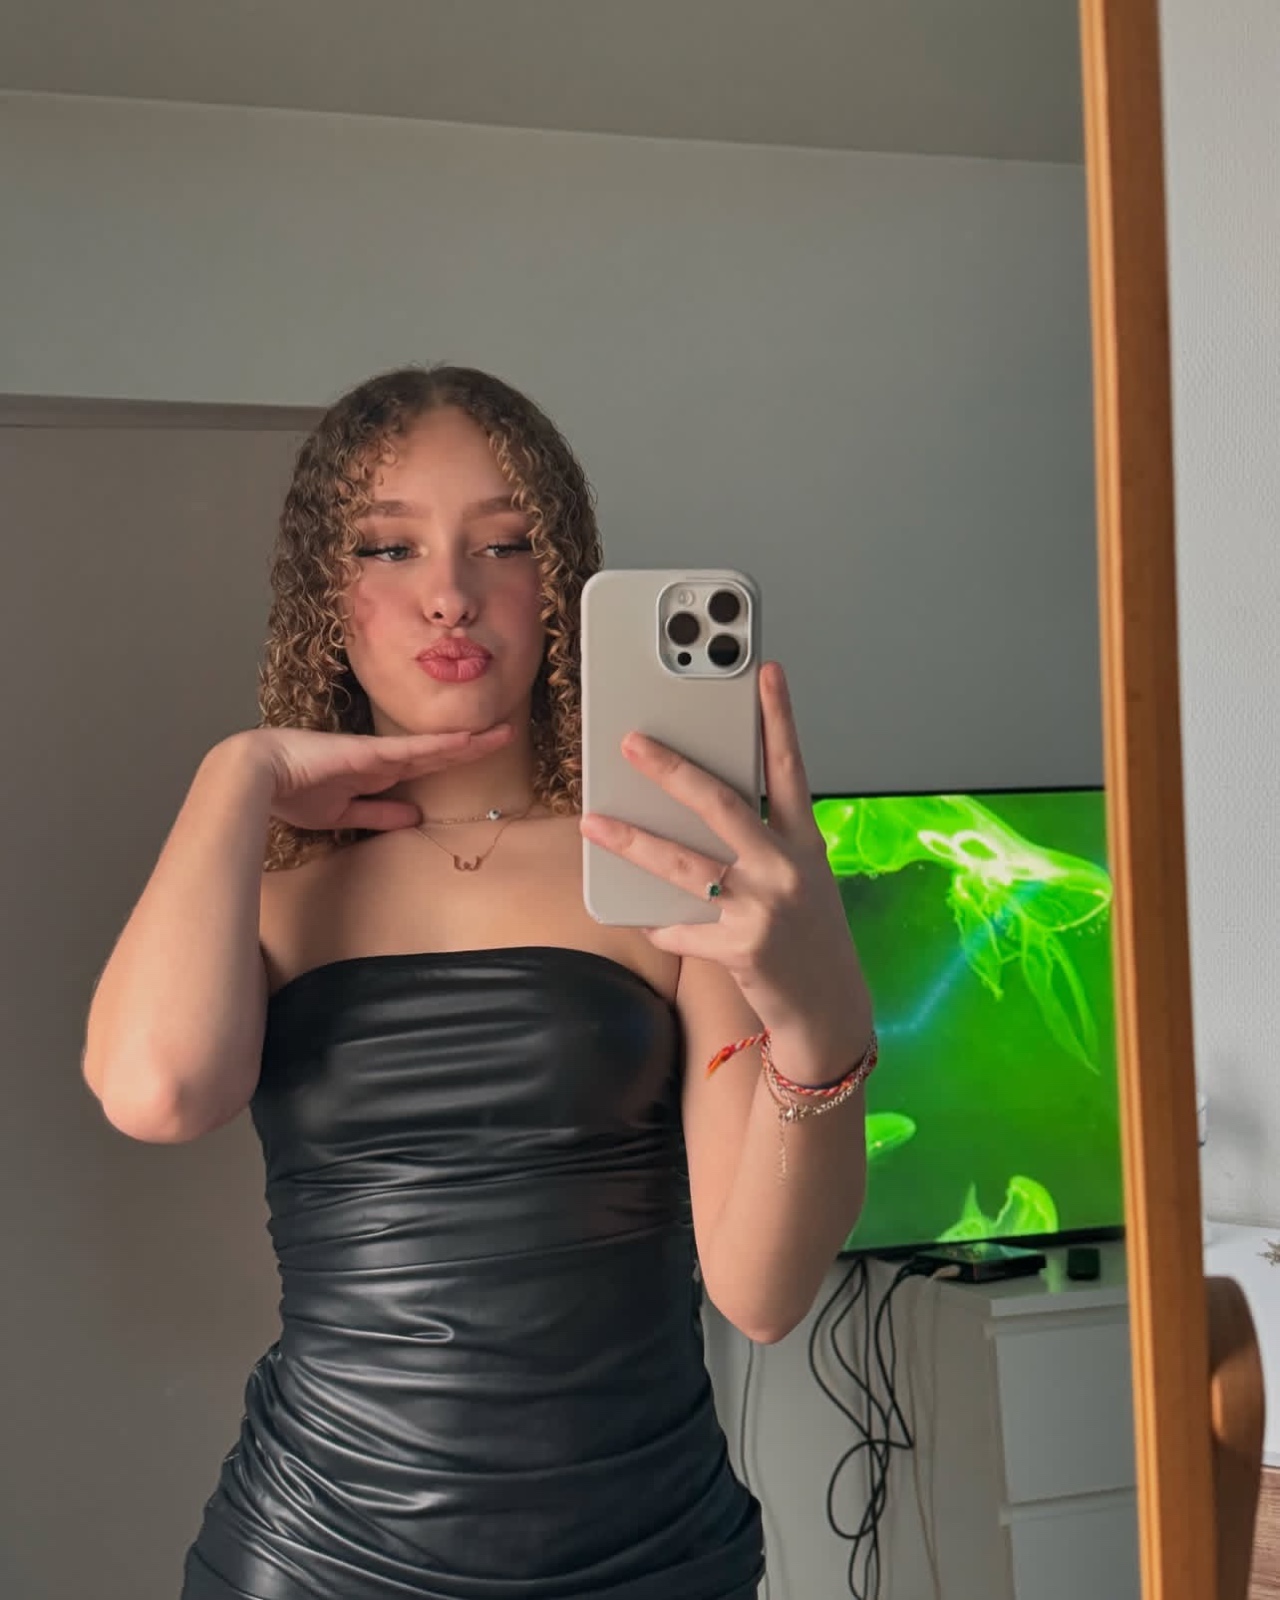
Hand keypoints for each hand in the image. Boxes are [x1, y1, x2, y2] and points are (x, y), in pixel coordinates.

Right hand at [226, 724, 513, 833]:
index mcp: (376, 772)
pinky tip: (466, 741)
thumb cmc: (291, 791)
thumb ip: (378, 814)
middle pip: (437, 752)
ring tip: (500, 734)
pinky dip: (439, 745)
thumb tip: (413, 818)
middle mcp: (382, 758)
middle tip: (505, 736)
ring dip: (466, 742)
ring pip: (432, 747)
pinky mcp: (368, 752)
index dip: (453, 760)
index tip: (480, 755)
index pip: (424, 765)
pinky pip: (412, 749)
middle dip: (472, 747)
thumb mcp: (343, 812)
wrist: (255, 774)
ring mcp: (377, 752)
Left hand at [579, 662, 870, 1063]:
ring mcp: (763, 909)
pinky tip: (640, 917)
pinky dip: (656, 923)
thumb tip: (691, 808)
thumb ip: (760, 841)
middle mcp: (787, 869)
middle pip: (722, 805)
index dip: (778, 716)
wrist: (830, 1010)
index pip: (790, 767)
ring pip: (683, 865)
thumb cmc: (807, 934)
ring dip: (631, 840)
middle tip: (632, 741)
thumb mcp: (799, 877)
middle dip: (673, 769)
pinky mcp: (742, 949)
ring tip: (592, 821)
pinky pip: (679, 929)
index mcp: (804, 843)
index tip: (764, 670)